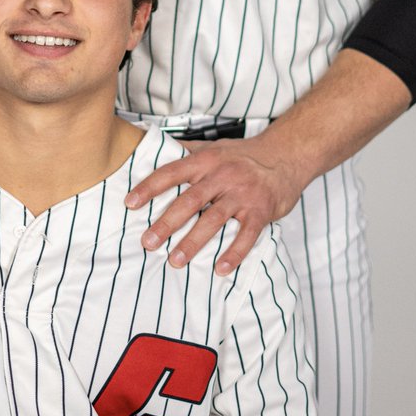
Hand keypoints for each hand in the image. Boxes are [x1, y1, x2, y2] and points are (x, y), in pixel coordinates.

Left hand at [124, 135, 303, 274]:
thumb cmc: (244, 154)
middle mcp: (222, 175)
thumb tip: (156, 145)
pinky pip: (246, 235)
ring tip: (175, 260)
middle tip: (147, 242)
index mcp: (206, 160)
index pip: (172, 172)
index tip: (130, 203)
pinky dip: (234, 253)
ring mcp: (242, 194)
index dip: (149, 187)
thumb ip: (187, 150)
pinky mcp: (261, 211)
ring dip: (193, 242)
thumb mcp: (214, 146)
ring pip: (214, 219)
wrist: (286, 155)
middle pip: (189, 200)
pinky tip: (220, 269)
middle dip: (166, 223)